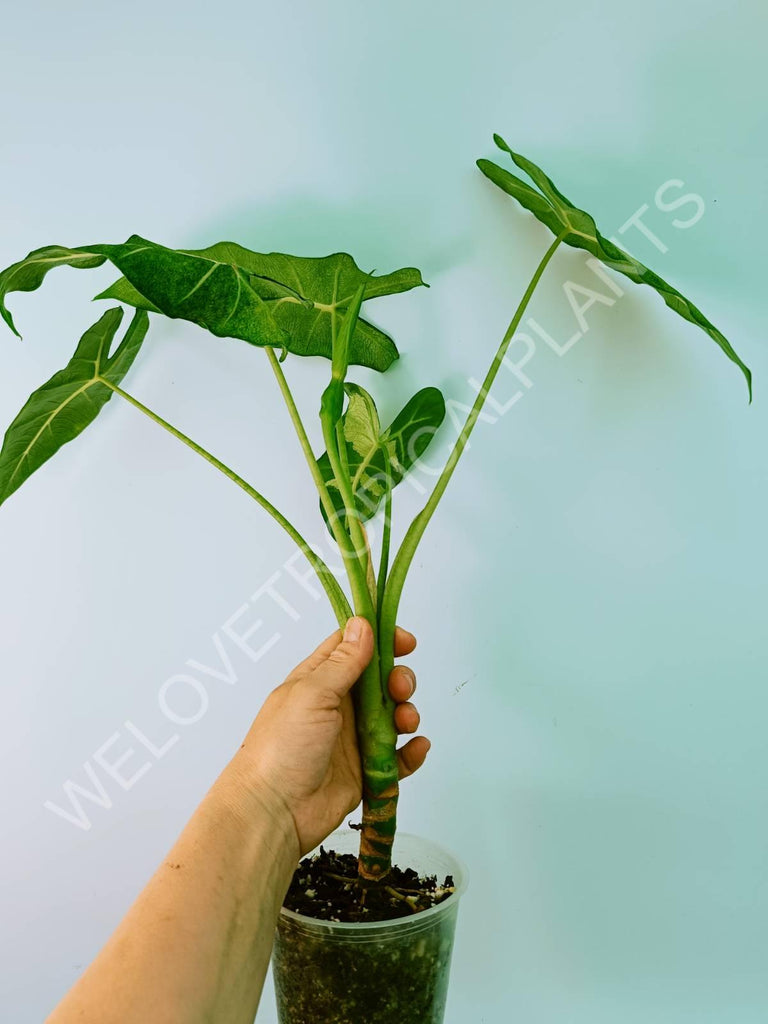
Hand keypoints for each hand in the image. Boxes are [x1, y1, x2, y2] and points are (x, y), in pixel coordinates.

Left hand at [225, 617, 429, 855]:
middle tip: (400, 689)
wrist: (274, 812)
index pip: (353, 648)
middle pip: (379, 681)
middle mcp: (337, 706)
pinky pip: (397, 757)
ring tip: (406, 722)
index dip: (381, 639)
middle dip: (398, 680)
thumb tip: (362, 625)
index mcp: (319, 680)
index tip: (406, 642)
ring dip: (407, 714)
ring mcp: (352, 739)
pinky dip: (411, 752)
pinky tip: (416, 747)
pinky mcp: (364, 770)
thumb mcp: (312, 694)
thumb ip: (343, 662)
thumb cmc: (281, 747)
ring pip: (392, 717)